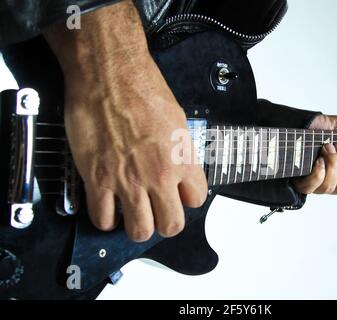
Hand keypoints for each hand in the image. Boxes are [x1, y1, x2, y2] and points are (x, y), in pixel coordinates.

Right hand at [44, 1, 207, 241]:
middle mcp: (159, 176)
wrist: (109, 75)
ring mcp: (128, 181)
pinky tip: (107, 207)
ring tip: (132, 214)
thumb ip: (181, 151)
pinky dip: (106, 219)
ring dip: (137, 226)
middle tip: (156, 212)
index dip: (187, 198)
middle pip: (171, 226)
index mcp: (182, 160)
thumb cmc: (144, 90)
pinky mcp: (97, 180)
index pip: (197, 199)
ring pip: (139, 231)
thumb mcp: (178, 121)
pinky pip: (102, 219)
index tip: (178, 194)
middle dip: (165, 223)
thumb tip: (179, 167)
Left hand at [292, 114, 336, 196]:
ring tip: (324, 148)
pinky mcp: (299, 182)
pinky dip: (319, 172)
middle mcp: (326, 182)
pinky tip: (318, 160)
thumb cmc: (315, 129)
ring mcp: (313, 184)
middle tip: (334, 147)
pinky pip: (313, 186)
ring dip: (332, 164)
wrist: (294, 127)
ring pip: (331, 187)